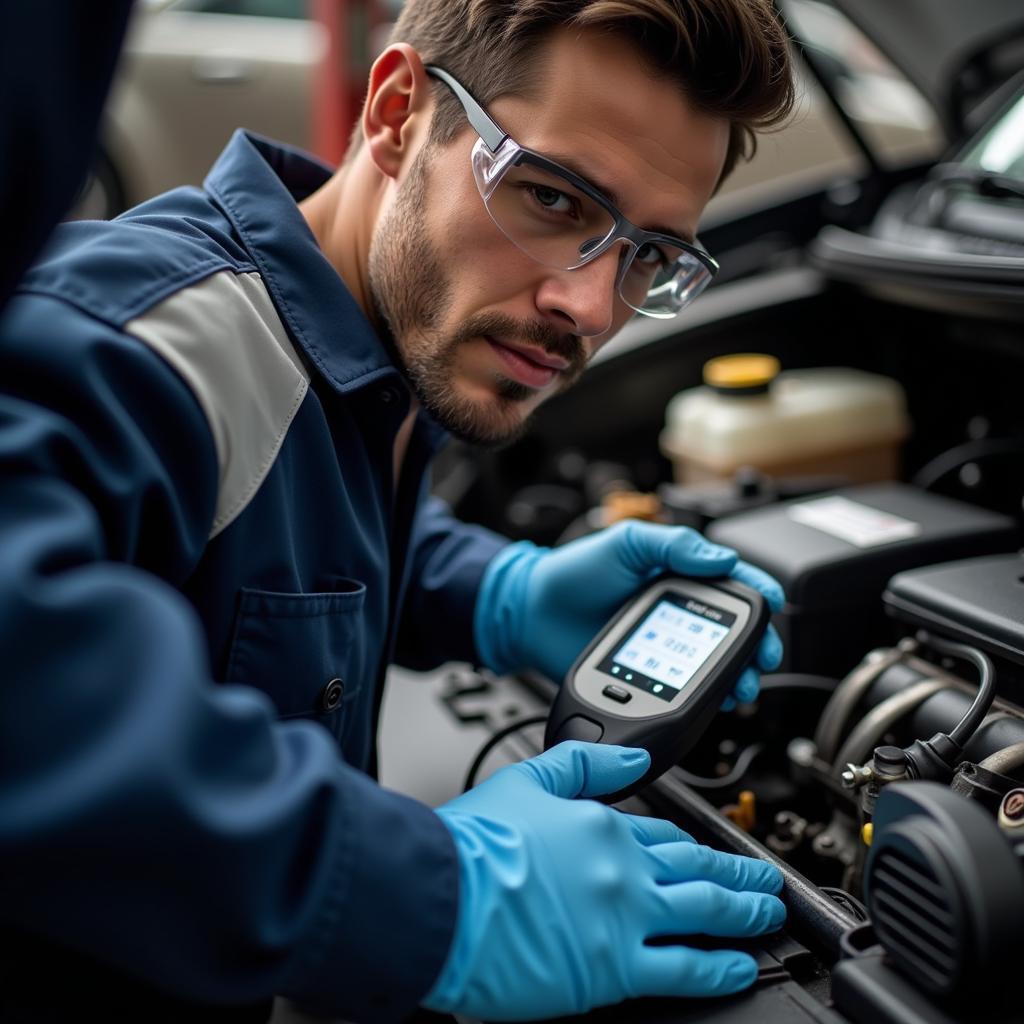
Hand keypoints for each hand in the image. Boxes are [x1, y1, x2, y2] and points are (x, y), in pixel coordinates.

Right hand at [424, 741, 784, 1020]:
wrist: (438, 895)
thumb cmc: (472, 843)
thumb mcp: (529, 777)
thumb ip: (589, 760)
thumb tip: (635, 758)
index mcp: (604, 824)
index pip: (663, 834)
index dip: (692, 845)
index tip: (711, 852)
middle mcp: (625, 869)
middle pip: (698, 872)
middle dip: (740, 877)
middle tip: (767, 883)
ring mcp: (625, 919)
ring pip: (705, 915)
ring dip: (744, 914)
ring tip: (768, 916)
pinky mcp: (614, 969)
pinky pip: (685, 969)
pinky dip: (721, 968)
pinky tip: (741, 966)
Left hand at [474, 521, 783, 702]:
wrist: (532, 614)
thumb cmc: (574, 572)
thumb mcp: (625, 545)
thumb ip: (671, 546)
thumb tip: (720, 559)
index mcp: (678, 572)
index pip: (731, 580)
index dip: (758, 591)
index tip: (772, 603)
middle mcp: (677, 610)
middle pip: (734, 629)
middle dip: (758, 644)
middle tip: (765, 656)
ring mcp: (666, 645)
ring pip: (717, 662)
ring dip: (739, 674)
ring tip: (744, 685)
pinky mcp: (650, 674)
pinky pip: (686, 687)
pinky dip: (708, 696)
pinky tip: (718, 699)